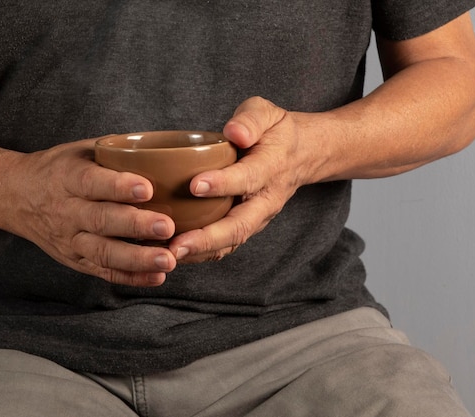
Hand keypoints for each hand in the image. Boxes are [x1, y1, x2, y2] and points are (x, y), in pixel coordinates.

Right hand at [0, 137, 176, 286]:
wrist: (15, 196)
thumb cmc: (59, 169)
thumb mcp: (79, 151)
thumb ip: (115, 152)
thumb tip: (162, 149)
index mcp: (68, 178)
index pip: (92, 182)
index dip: (119, 186)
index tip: (147, 188)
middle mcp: (66, 211)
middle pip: (101, 221)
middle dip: (136, 225)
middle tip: (167, 226)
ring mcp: (69, 239)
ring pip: (103, 252)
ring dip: (137, 259)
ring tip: (167, 260)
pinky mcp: (75, 260)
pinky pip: (103, 272)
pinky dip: (130, 277)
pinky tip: (156, 277)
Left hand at [169, 97, 307, 262]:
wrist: (303, 155)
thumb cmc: (276, 132)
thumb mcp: (268, 113)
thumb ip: (251, 120)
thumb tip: (234, 132)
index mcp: (270, 167)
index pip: (247, 178)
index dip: (222, 183)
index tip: (194, 185)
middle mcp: (266, 200)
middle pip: (239, 225)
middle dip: (207, 238)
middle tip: (177, 244)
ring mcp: (258, 217)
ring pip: (231, 241)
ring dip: (201, 252)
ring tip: (170, 256)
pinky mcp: (248, 226)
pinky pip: (226, 245)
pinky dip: (202, 254)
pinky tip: (174, 255)